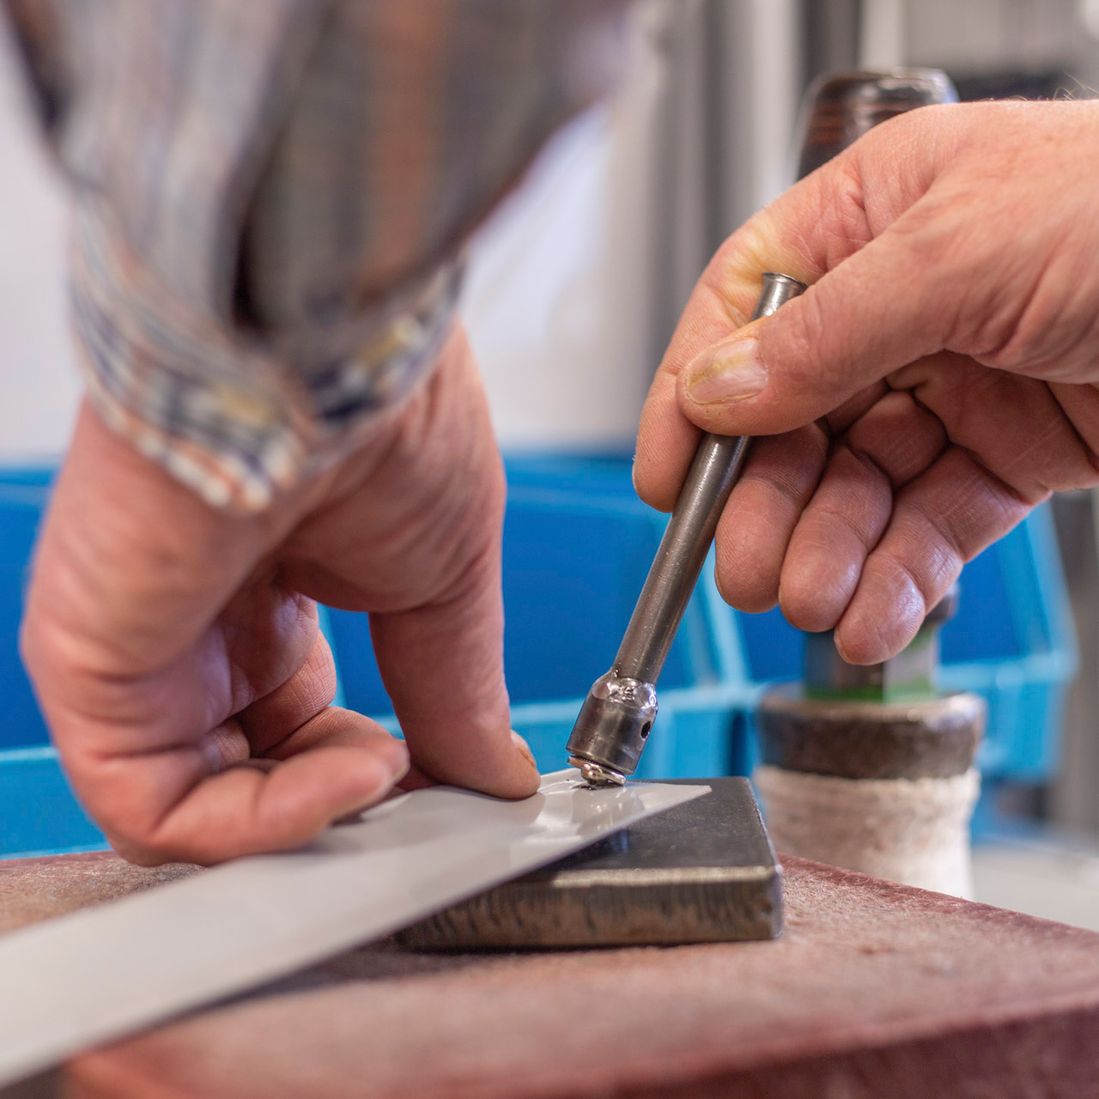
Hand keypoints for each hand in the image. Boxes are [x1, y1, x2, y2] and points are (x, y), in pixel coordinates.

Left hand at [21, 327, 537, 864]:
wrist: (328, 348)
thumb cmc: (386, 415)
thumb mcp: (447, 577)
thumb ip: (456, 687)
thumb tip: (496, 769)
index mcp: (276, 591)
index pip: (304, 723)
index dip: (376, 770)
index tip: (446, 782)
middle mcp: (200, 621)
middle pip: (250, 771)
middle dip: (342, 801)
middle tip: (419, 792)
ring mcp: (141, 644)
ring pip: (194, 805)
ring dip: (309, 821)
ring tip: (389, 778)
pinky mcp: (93, 666)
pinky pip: (154, 804)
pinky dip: (261, 823)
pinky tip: (355, 777)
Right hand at [635, 99, 1098, 662]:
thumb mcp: (959, 248)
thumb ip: (825, 332)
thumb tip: (717, 390)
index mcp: (874, 219)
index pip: (747, 312)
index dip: (695, 396)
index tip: (666, 475)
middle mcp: (902, 306)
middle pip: (795, 421)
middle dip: (765, 504)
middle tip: (743, 568)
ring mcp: (954, 386)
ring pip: (858, 489)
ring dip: (827, 555)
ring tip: (810, 603)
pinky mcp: (1009, 457)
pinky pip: (931, 528)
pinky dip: (897, 580)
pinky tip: (870, 617)